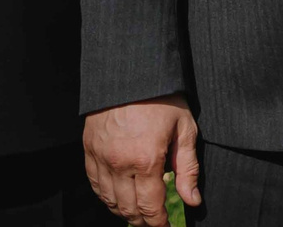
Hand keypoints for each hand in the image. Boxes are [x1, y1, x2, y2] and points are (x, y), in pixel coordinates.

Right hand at [84, 94, 200, 223]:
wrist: (131, 71)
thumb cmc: (162, 98)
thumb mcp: (184, 130)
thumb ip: (187, 169)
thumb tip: (193, 201)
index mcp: (147, 160)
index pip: (151, 207)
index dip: (159, 222)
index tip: (166, 225)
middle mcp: (120, 163)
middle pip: (129, 209)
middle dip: (142, 221)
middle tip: (153, 222)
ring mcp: (101, 156)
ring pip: (109, 200)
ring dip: (123, 212)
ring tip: (136, 214)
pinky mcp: (89, 148)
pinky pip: (94, 183)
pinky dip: (105, 196)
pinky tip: (116, 198)